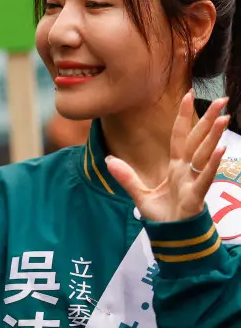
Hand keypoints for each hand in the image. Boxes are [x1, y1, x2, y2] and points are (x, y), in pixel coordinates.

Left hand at [107, 91, 229, 222]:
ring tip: (224, 117)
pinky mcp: (195, 195)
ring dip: (214, 135)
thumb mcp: (140, 194)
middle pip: (197, 139)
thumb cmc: (164, 216)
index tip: (188, 95)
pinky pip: (205, 177)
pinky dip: (212, 163)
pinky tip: (221, 148)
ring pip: (205, 154)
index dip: (183, 117)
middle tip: (222, 100)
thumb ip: (126, 177)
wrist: (173, 238)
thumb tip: (109, 160)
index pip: (180, 136)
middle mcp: (187, 170)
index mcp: (175, 167)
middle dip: (208, 120)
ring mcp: (193, 181)